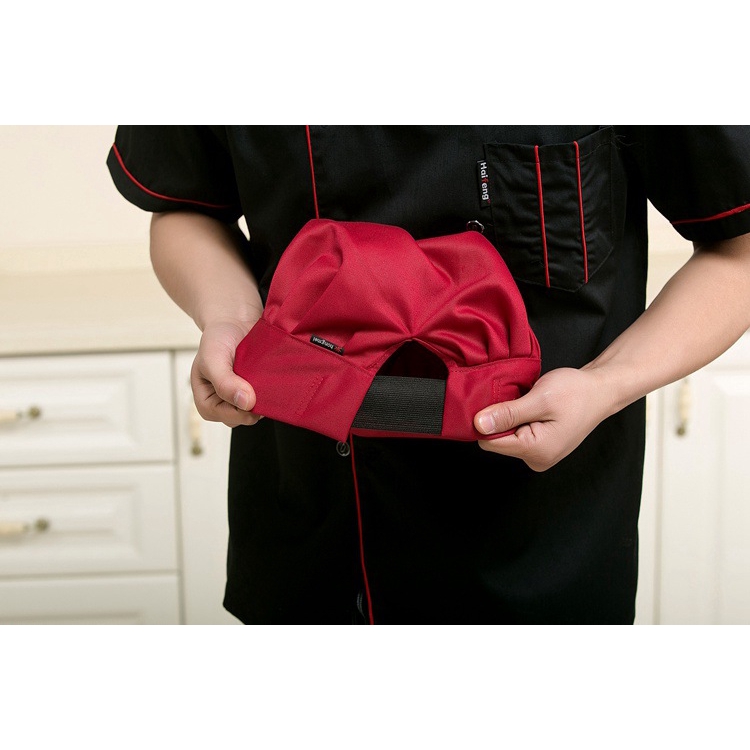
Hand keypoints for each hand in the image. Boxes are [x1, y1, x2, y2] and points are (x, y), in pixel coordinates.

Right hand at [191, 318, 262, 427]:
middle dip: (254, 402)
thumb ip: (225, 383)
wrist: (234, 321)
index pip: (228, 418)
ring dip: (264, 396)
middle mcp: (225, 406)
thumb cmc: (218, 339)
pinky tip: (270, 378)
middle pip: (245, 418)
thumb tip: (246, 404)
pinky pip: (267, 400)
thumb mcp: (213, 359)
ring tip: (261, 375)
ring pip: (258, 410)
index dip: (242, 408)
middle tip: (256, 378)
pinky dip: (271, 391)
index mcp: (207, 403)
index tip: (249, 388)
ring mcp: (242, 400)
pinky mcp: (257, 393)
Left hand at [473, 367, 613, 471]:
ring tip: (529, 401)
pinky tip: (531, 407)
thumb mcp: (540, 399)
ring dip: (511, 417)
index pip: (490, 443)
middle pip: (497, 441)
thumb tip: (478, 424)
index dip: (487, 420)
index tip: (498, 400)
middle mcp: (536, 459)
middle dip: (501, 418)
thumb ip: (508, 414)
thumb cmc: (577, 392)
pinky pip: (518, 434)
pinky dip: (519, 418)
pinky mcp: (540, 447)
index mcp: (536, 451)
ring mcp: (539, 455)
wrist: (601, 390)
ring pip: (507, 436)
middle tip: (520, 397)